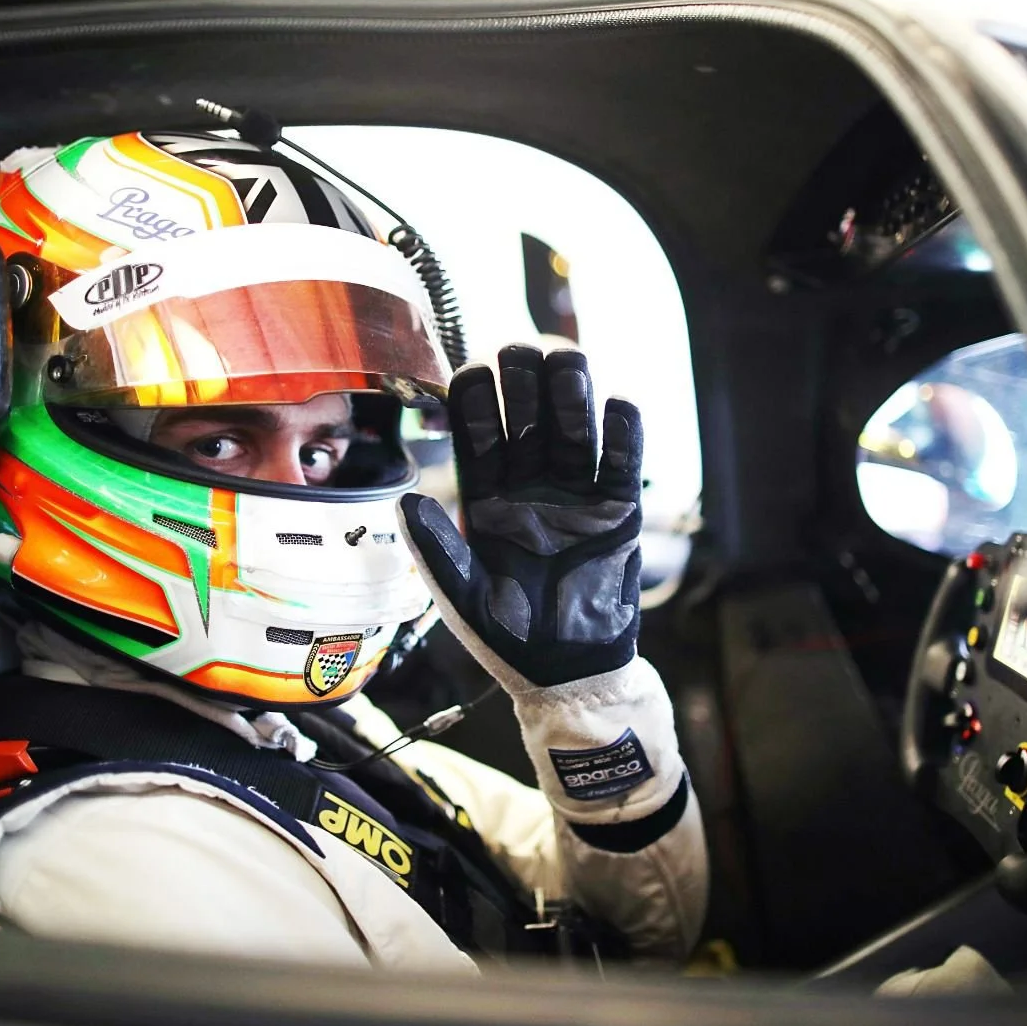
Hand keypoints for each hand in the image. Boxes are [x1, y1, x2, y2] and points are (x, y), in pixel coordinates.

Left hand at [399, 345, 643, 687]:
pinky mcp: (616, 513)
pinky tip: (619, 404)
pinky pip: (622, 464)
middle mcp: (529, 488)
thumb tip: (404, 502)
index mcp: (485, 500)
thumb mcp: (463, 597)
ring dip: (573, 396)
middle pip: (527, 421)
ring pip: (574, 431)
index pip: (476, 438)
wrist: (567, 673)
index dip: (473, 405)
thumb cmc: (507, 638)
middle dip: (525, 386)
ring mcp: (575, 495)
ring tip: (571, 362)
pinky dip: (623, 435)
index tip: (472, 373)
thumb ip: (438, 550)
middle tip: (523, 352)